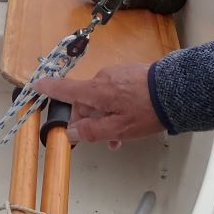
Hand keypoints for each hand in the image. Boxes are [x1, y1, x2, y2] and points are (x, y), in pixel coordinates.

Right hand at [31, 62, 164, 148]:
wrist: (178, 90)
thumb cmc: (146, 111)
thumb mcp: (118, 128)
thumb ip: (91, 131)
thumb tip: (70, 132)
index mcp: (95, 91)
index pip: (65, 89)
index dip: (49, 89)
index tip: (36, 85)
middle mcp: (102, 78)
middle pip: (86, 100)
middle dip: (91, 120)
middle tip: (106, 141)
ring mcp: (118, 73)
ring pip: (103, 98)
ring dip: (108, 116)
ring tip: (124, 136)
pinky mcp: (131, 72)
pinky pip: (116, 91)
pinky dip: (118, 106)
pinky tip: (133, 119)